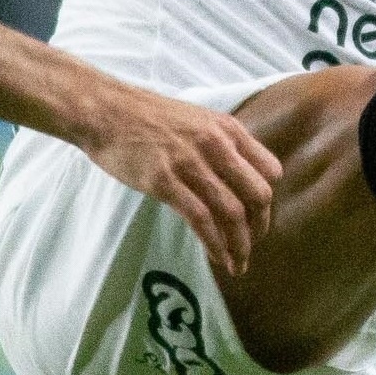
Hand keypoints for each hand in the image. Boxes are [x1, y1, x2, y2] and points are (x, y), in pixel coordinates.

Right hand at [75, 85, 283, 277]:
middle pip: (258, 195)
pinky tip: (216, 257)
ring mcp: (190, 163)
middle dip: (259, 227)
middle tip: (250, 246)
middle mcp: (216, 145)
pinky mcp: (164, 181)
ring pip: (232, 212)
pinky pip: (201, 219)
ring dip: (240, 245)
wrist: (105, 110)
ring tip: (237, 264)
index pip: (271, 170)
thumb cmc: (147, 116)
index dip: (267, 199)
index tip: (257, 218)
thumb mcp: (196, 119)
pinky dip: (214, 244)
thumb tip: (236, 175)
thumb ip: (219, 144)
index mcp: (227, 129)